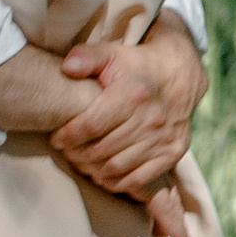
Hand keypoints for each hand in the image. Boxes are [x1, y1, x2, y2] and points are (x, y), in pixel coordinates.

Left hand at [52, 19, 205, 200]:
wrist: (179, 75)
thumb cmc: (136, 67)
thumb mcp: (111, 54)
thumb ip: (86, 57)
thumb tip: (67, 67)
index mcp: (133, 94)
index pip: (92, 125)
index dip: (69, 136)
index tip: (57, 139)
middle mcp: (151, 118)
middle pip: (102, 150)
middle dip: (77, 155)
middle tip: (66, 153)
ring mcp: (163, 138)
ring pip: (117, 167)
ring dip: (92, 170)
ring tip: (80, 162)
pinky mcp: (172, 152)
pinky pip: (139, 179)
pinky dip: (116, 182)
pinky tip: (102, 176)